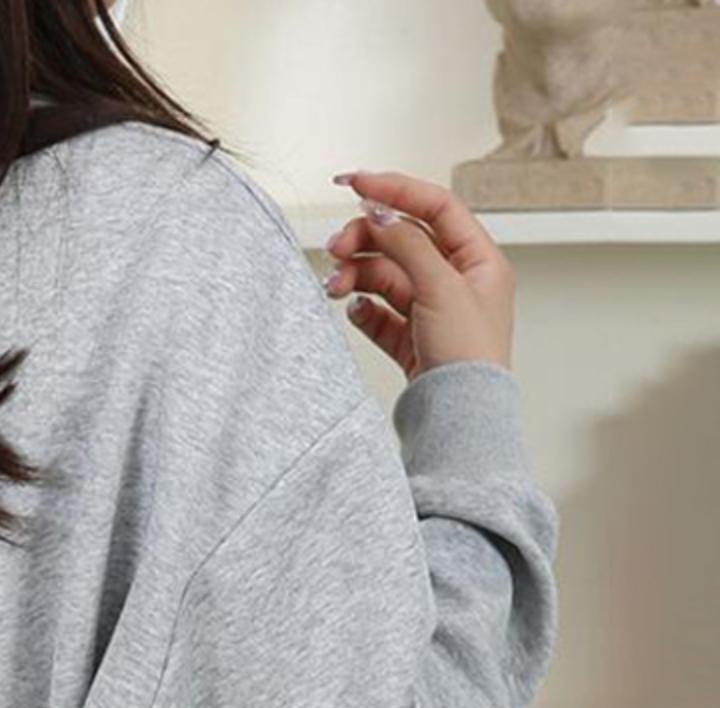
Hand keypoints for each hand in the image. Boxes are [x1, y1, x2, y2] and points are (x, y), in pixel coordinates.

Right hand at [322, 170, 514, 379]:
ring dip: (356, 275)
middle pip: (403, 242)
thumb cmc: (470, 359)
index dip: (395, 190)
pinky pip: (379, 312)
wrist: (460, 418)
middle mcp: (457, 282)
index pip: (435, 207)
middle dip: (366, 241)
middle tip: (335, 247)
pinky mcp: (410, 340)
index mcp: (479, 260)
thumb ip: (409, 245)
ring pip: (385, 277)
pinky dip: (362, 308)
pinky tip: (353, 310)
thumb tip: (381, 212)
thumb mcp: (442, 287)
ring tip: (334, 286)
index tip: (356, 184)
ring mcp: (432, 312)